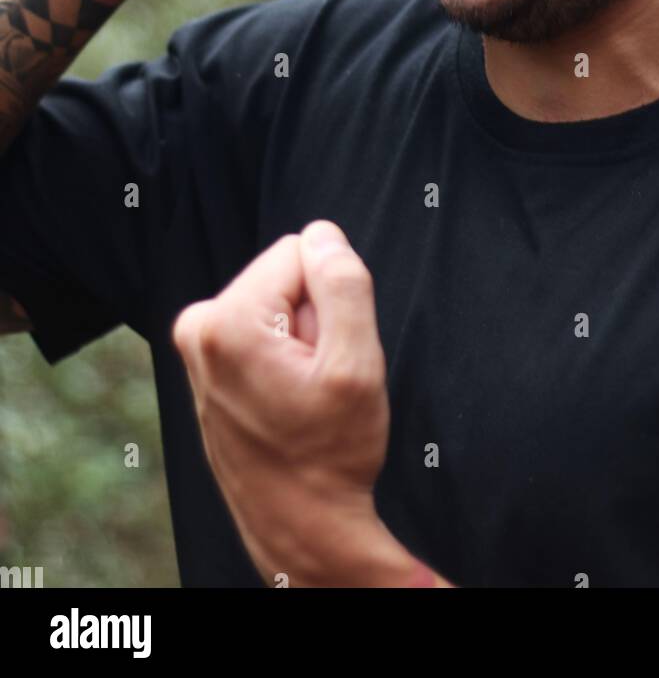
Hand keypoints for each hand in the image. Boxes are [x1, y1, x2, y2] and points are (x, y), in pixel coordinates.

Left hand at [172, 221, 421, 586]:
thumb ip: (344, 284)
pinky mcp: (206, 363)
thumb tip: (324, 235)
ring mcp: (197, 348)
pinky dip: (284, 357)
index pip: (303, 250)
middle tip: (316, 379)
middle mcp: (198, 328)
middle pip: (286, 276)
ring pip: (278, 303)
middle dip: (314, 319)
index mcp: (226, 320)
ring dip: (302, 341)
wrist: (300, 527)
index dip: (332, 300)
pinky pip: (262, 328)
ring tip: (302, 394)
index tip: (325, 357)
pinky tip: (287, 399)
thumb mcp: (356, 365)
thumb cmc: (328, 456)